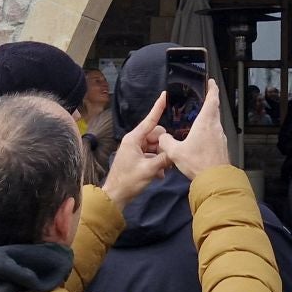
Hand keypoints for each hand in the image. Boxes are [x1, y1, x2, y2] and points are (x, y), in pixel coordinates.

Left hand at [102, 91, 172, 208]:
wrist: (115, 197)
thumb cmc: (129, 181)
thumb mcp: (150, 170)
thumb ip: (165, 159)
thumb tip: (175, 151)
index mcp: (134, 139)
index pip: (150, 120)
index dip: (158, 107)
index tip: (164, 94)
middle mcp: (134, 141)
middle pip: (156, 135)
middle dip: (163, 145)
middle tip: (168, 159)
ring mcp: (135, 150)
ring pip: (155, 146)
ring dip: (161, 157)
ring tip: (163, 170)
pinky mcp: (136, 158)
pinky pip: (151, 155)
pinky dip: (156, 163)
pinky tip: (159, 175)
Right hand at [160, 80, 232, 178]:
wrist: (214, 179)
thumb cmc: (197, 162)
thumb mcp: (175, 152)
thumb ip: (166, 142)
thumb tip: (162, 137)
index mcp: (206, 122)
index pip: (212, 100)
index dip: (212, 89)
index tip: (211, 82)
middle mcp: (215, 127)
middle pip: (215, 109)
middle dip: (210, 101)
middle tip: (205, 96)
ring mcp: (220, 137)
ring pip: (215, 122)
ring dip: (210, 116)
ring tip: (200, 117)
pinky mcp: (221, 146)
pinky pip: (215, 133)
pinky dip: (209, 129)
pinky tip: (202, 137)